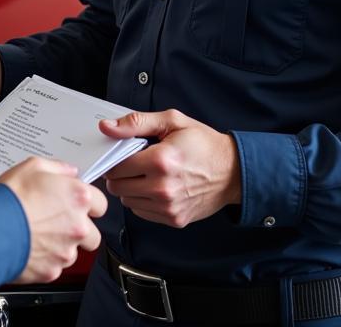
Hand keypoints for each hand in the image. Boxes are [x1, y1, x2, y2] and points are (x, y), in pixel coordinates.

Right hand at [0, 157, 106, 282]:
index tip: (79, 204)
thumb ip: (58, 168)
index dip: (89, 203)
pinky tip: (31, 246)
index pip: (101, 204)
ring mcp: (66, 251)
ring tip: (40, 234)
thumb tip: (69, 172)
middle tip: (59, 222)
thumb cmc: (10, 197)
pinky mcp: (52, 271)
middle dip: (80, 229)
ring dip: (62, 245)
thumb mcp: (33, 166)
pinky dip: (46, 259)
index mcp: (78, 198)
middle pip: (93, 234)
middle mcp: (78, 226)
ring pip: (73, 252)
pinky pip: (55, 266)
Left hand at [100, 109, 240, 227]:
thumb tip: (107, 127)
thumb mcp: (172, 121)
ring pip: (127, 201)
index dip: (114, 158)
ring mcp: (169, 207)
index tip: (120, 154)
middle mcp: (163, 187)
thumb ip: (136, 122)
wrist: (233, 172)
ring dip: (130, 188)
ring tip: (145, 174)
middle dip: (119, 174)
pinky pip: (141, 212)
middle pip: (117, 186)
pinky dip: (142, 200)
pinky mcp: (174, 219)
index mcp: (161, 160)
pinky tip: (154, 187)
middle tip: (131, 164)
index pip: (116, 166)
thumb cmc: (203, 144)